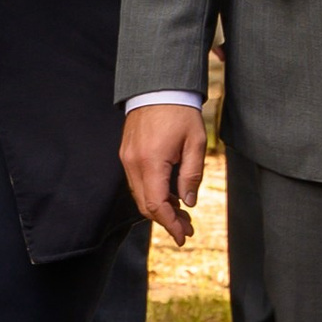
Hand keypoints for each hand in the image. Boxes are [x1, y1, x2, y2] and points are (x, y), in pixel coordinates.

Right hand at [121, 102, 206, 245]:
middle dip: (166, 221)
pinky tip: (169, 196)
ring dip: (159, 208)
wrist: (157, 86)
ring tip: (182, 214)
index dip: (170, 224)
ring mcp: (127, 158)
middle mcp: (133, 163)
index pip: (156, 204)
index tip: (184, 236)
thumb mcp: (195, 142)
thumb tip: (188, 202)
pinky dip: (152, 194)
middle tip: (187, 229)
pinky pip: (137, 182)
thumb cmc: (180, 112)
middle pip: (145, 204)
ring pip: (140, 195)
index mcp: (151, 161)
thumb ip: (192, 175)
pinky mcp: (127, 153)